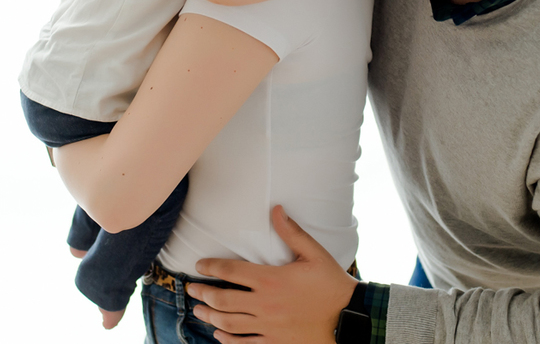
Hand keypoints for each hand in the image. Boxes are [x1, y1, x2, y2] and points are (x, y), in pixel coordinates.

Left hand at [188, 205, 358, 343]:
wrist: (348, 318)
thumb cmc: (332, 283)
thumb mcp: (314, 253)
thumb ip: (291, 232)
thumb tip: (276, 209)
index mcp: (271, 279)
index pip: (231, 271)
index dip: (211, 267)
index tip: (199, 265)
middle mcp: (265, 304)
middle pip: (223, 300)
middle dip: (203, 294)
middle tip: (191, 289)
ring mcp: (268, 325)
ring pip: (229, 323)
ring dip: (210, 317)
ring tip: (198, 311)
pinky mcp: (275, 341)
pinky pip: (245, 343)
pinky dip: (228, 340)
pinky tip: (219, 335)